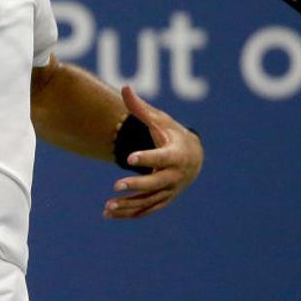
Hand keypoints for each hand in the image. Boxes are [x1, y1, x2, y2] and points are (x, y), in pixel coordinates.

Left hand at [103, 85, 202, 218]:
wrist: (193, 157)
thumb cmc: (172, 135)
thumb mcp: (160, 120)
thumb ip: (140, 108)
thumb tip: (124, 87)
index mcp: (176, 154)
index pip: (161, 157)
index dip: (147, 157)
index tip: (130, 158)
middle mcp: (175, 175)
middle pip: (156, 183)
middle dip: (137, 185)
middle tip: (116, 185)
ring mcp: (170, 190)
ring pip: (149, 200)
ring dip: (129, 204)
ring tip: (107, 205)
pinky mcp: (163, 200)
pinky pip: (146, 209)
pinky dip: (128, 213)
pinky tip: (108, 213)